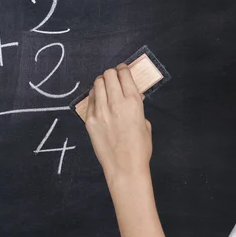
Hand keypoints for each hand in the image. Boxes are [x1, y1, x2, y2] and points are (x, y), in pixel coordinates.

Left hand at [85, 63, 151, 180]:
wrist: (125, 167)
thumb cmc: (140, 148)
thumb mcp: (145, 123)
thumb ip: (137, 106)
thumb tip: (133, 96)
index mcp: (133, 102)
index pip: (124, 74)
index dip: (123, 69)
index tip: (123, 69)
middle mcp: (115, 103)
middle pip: (108, 75)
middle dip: (112, 73)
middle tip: (114, 77)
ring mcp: (100, 111)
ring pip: (97, 83)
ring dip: (102, 82)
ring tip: (105, 86)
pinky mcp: (90, 120)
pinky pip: (90, 99)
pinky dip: (95, 95)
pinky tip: (99, 99)